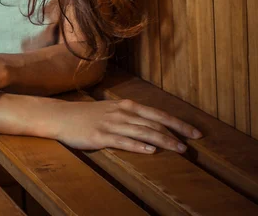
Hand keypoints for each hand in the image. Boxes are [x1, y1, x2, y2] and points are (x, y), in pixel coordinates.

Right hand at [49, 98, 202, 153]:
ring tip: (179, 149)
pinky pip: (123, 141)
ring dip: (162, 140)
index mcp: (126, 106)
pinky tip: (150, 151)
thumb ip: (131, 117)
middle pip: (153, 123)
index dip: (177, 123)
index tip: (195, 133)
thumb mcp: (112, 110)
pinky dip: (138, 146)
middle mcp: (121, 113)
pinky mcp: (100, 136)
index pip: (158, 114)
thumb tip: (153, 126)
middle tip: (192, 145)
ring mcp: (111, 124)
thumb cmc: (88, 115)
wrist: (62, 116)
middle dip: (175, 133)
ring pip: (142, 132)